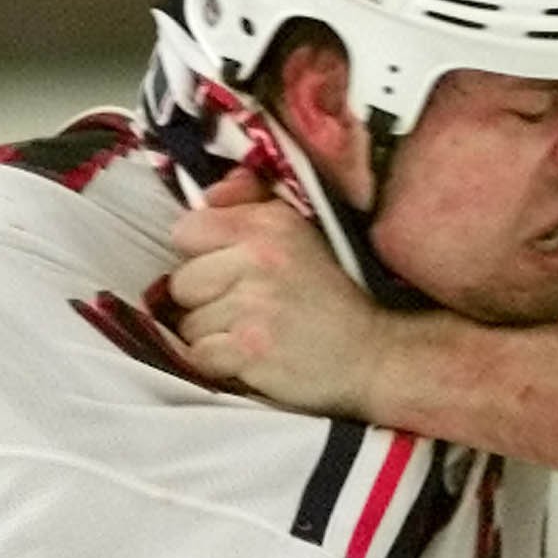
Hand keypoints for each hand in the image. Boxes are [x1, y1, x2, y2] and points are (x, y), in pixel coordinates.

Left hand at [168, 169, 383, 415]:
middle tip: (248, 308)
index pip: (188, 231)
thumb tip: (208, 194)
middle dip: (206, 299)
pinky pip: (199, 355)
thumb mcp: (302, 234)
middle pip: (182, 282)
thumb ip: (250, 205)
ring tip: (255, 333)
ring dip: (213, 334)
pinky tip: (252, 358)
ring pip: (189, 323)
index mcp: (271, 223)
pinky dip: (220, 363)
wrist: (375, 354)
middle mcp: (260, 257)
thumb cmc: (334, 297)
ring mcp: (254, 305)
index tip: (230, 271)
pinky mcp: (250, 349)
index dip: (202, 255)